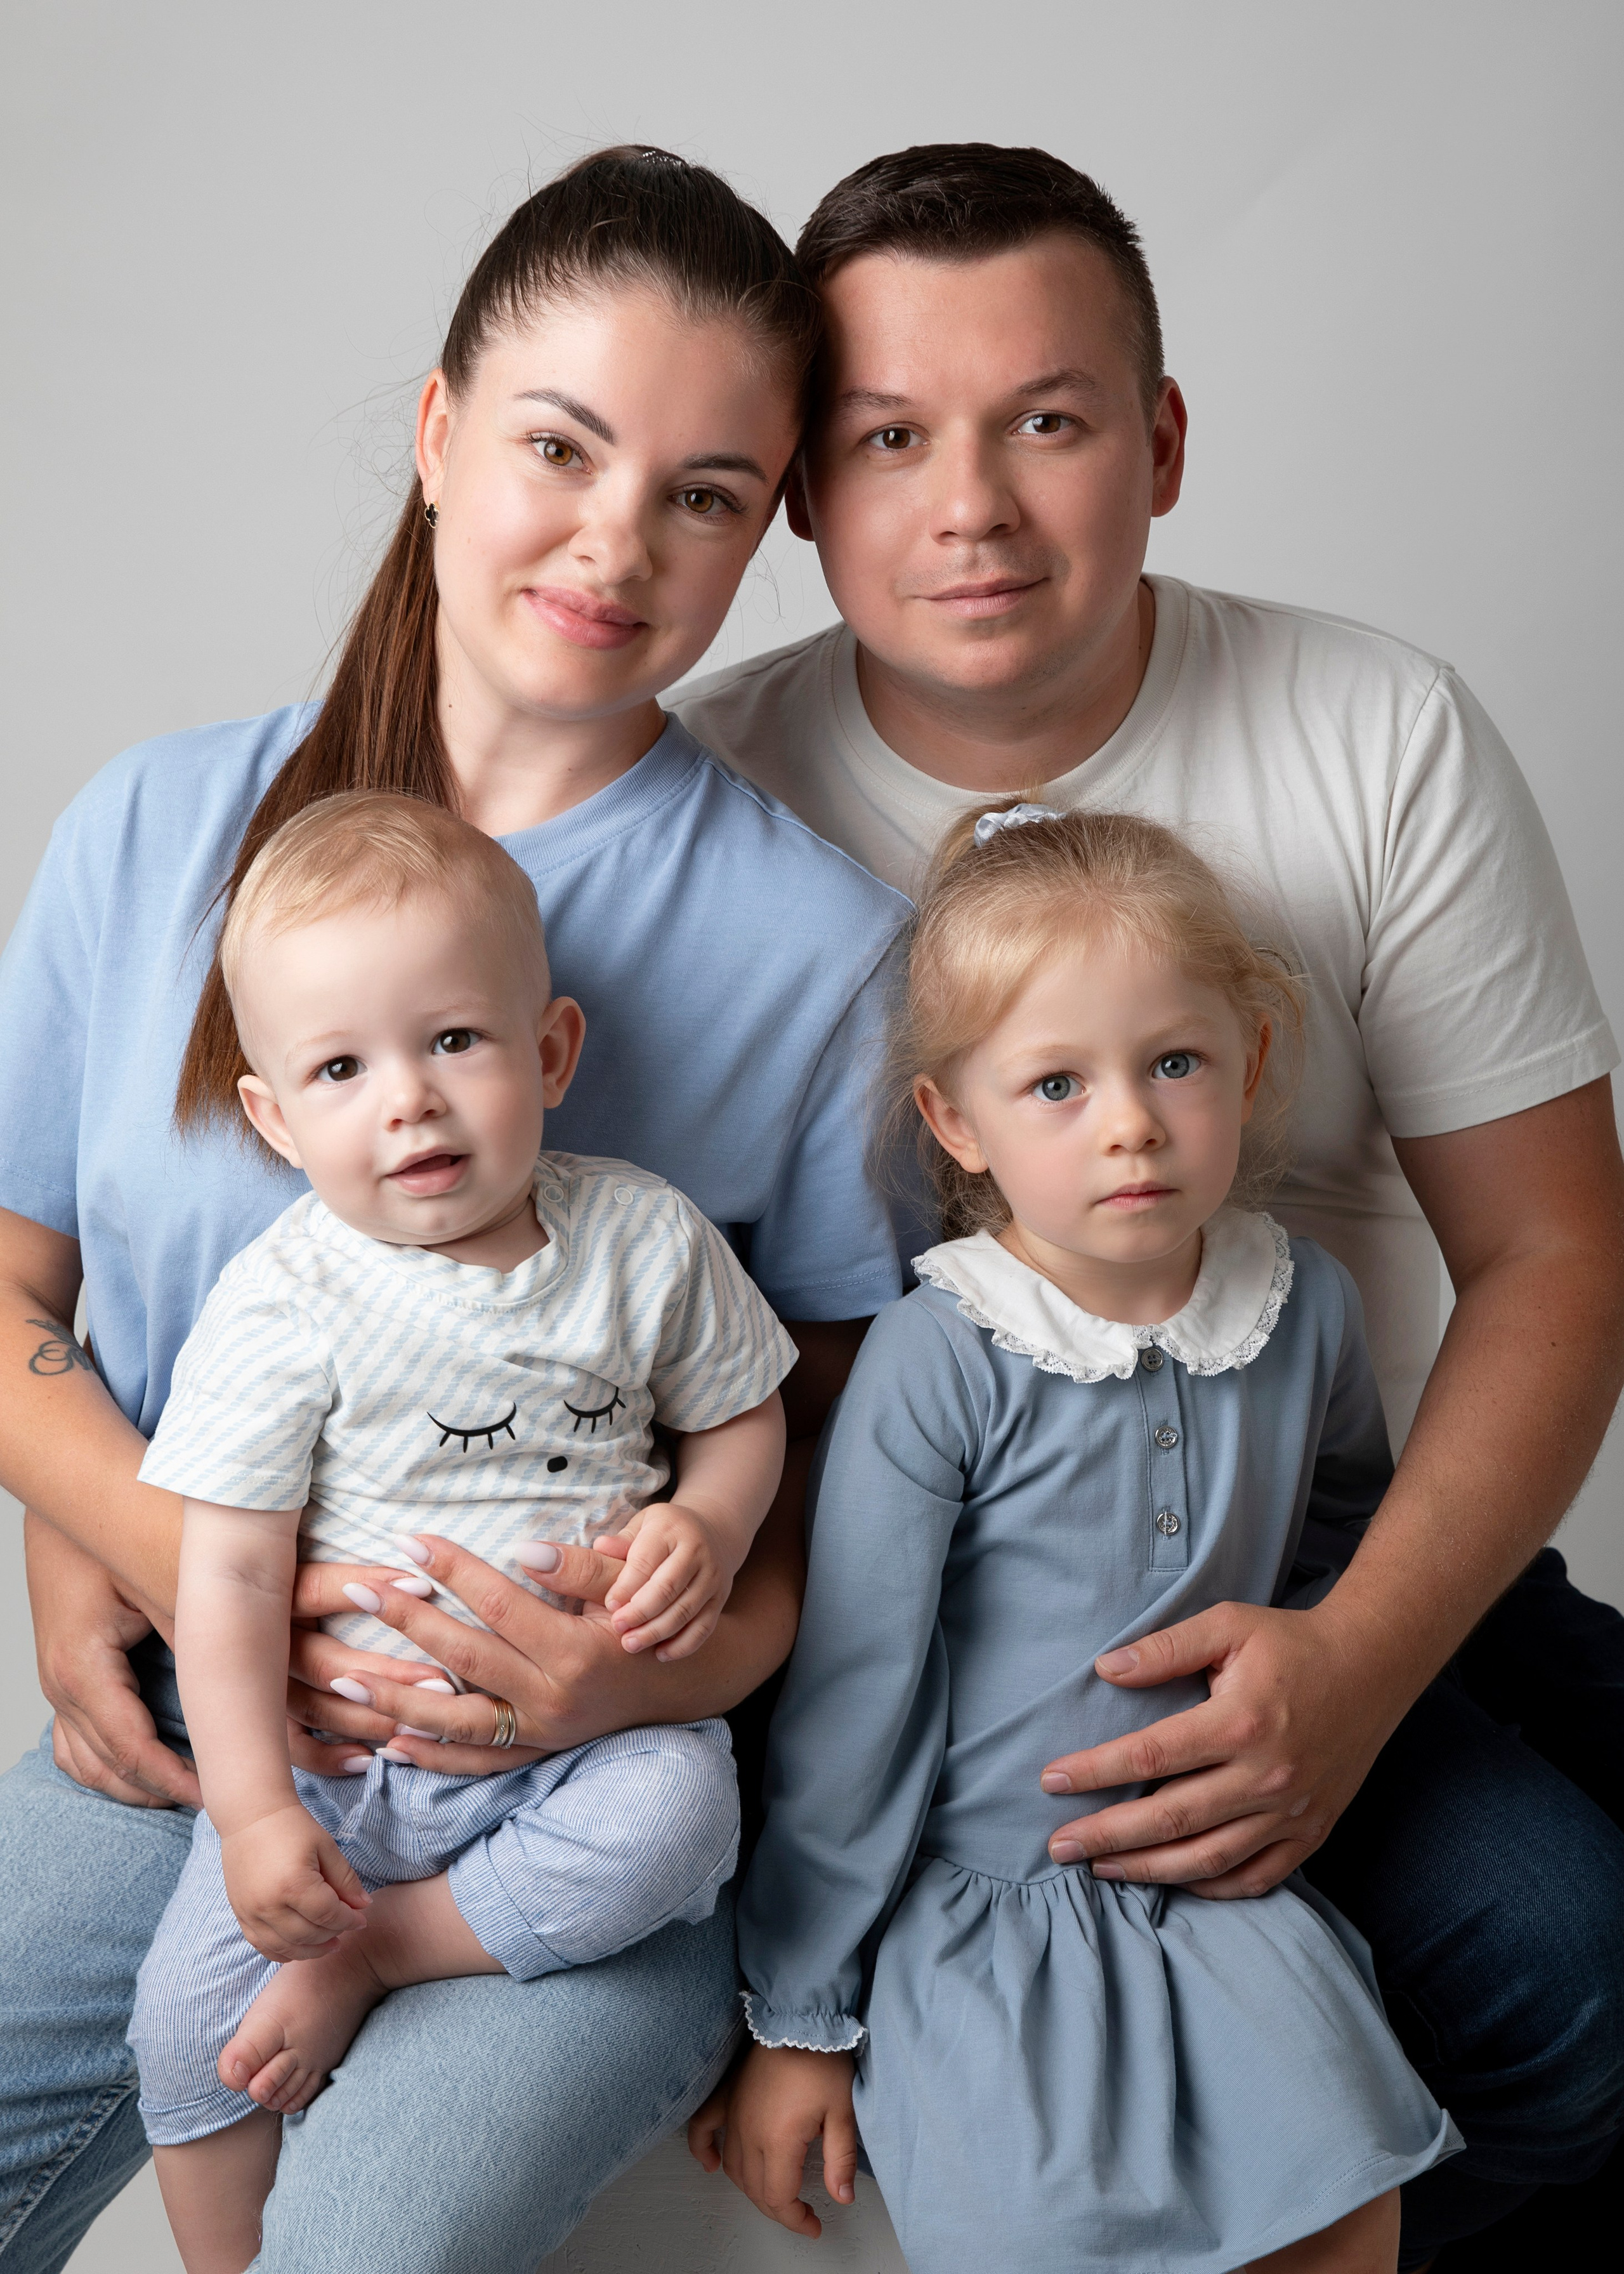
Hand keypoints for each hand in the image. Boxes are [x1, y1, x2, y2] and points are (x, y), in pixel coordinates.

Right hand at [25, 1511, 200, 1808]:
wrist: (73, 1486)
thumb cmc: (116, 1521)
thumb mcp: (167, 1580)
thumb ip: (203, 1637)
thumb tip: (256, 1682)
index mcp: (84, 1670)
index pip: (132, 1753)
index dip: (179, 1783)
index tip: (221, 1796)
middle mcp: (62, 1682)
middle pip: (106, 1768)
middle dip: (159, 1791)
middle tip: (216, 1800)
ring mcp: (57, 1676)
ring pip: (85, 1761)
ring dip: (132, 1781)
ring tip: (186, 1789)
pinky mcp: (64, 1664)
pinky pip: (77, 1735)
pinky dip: (110, 1757)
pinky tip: (148, 1756)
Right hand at [219, 1801, 370, 1960]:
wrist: (251, 1816)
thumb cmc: (292, 1826)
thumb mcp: (326, 1847)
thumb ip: (345, 1880)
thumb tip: (364, 1907)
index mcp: (294, 1885)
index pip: (328, 1915)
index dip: (349, 1920)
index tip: (361, 1919)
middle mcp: (269, 1905)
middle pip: (309, 1935)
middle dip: (333, 1934)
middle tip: (346, 1926)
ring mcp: (251, 1913)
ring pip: (286, 1948)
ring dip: (311, 1950)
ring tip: (330, 1943)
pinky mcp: (241, 1914)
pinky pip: (263, 1946)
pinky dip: (284, 1952)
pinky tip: (301, 1947)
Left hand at [287, 1536, 637, 1773]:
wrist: (671, 1688)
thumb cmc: (640, 1620)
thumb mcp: (623, 1588)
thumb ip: (578, 1568)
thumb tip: (523, 1548)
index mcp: (575, 1651)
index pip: (499, 1605)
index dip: (454, 1570)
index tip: (410, 1541)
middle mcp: (552, 1698)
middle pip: (465, 1658)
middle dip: (407, 1622)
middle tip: (359, 1589)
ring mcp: (539, 1733)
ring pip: (456, 1723)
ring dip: (397, 1702)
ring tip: (346, 1681)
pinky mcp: (533, 1755)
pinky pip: (474, 1762)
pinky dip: (430, 1756)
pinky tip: (387, 1741)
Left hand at [599, 1502, 735, 1659]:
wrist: (714, 1532)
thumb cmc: (665, 1533)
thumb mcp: (642, 1526)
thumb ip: (622, 1541)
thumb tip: (599, 1547)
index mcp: (670, 1530)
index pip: (645, 1561)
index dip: (626, 1586)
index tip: (609, 1605)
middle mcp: (696, 1552)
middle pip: (667, 1588)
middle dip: (639, 1612)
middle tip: (618, 1627)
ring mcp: (712, 1577)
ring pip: (685, 1611)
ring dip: (656, 1632)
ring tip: (631, 1644)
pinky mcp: (720, 1599)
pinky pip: (704, 1627)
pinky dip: (682, 1645)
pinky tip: (660, 1654)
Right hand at [714, 2043, 858, 2237]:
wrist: (800, 2018)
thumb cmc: (822, 2060)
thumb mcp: (842, 2112)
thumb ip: (840, 2159)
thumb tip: (842, 2197)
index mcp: (778, 2140)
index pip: (779, 2198)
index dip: (796, 2219)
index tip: (814, 2224)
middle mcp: (749, 2132)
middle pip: (756, 2190)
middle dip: (778, 2210)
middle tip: (801, 2214)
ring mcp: (734, 2114)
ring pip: (734, 2168)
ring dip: (751, 2189)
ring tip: (774, 2195)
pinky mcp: (728, 2096)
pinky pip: (703, 2128)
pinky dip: (702, 2150)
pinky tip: (709, 2165)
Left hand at [1040, 1599, 1409, 1897]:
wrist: (1372, 1667)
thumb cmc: (1291, 1642)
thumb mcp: (1227, 1624)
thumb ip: (1165, 1648)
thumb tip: (1106, 1669)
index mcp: (1240, 1722)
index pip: (1150, 1756)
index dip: (1095, 1772)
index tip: (1051, 1781)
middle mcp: (1266, 1777)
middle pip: (1170, 1821)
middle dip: (1105, 1836)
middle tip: (1057, 1846)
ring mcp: (1291, 1812)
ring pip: (1207, 1860)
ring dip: (1147, 1870)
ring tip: (1099, 1868)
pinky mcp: (1311, 1832)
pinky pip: (1254, 1877)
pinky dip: (1210, 1889)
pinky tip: (1171, 1882)